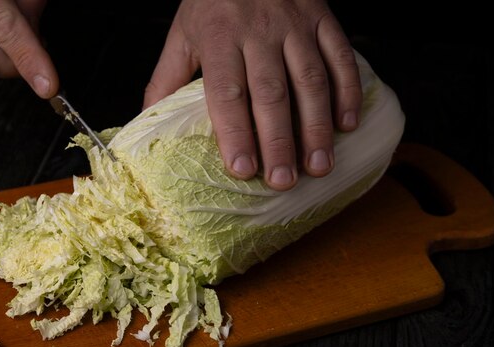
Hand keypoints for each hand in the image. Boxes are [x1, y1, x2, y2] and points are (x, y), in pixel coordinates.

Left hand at [143, 0, 361, 190]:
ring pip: (310, 80)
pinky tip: (347, 124)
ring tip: (319, 166)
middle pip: (271, 94)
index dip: (235, 133)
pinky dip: (348, 91)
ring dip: (316, 127)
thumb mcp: (182, 34)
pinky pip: (341, 57)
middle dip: (278, 142)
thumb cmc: (212, 0)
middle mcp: (259, 31)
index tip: (242, 169)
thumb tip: (145, 122)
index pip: (227, 93)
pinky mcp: (323, 18)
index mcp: (219, 37)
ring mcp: (295, 25)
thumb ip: (166, 79)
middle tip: (283, 181)